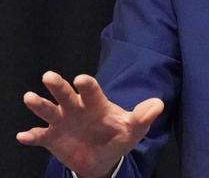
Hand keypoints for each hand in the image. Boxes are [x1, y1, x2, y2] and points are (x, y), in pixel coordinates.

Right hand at [16, 71, 163, 177]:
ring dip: (39, 105)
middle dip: (58, 86)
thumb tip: (158, 104)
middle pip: (66, 94)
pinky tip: (23, 136)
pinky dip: (31, 136)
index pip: (91, 91)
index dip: (87, 85)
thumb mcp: (133, 129)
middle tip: (49, 76)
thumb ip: (143, 117)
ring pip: (49, 110)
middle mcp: (77, 108)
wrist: (102, 158)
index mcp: (96, 104)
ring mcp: (62, 122)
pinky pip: (39, 136)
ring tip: (30, 98)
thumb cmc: (118, 136)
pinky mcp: (51, 138)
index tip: (81, 79)